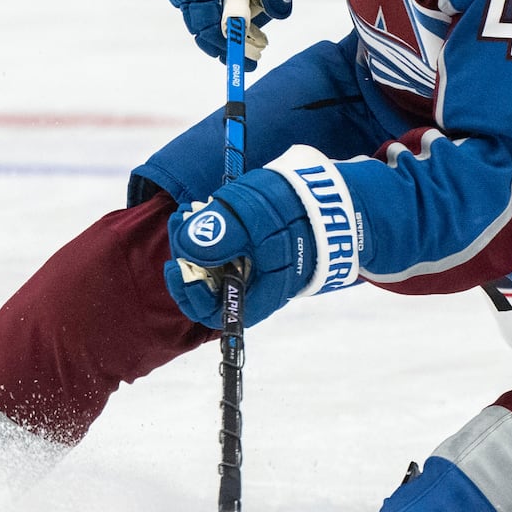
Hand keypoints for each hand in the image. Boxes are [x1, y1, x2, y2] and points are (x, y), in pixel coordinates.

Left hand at [165, 170, 314, 329]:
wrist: (335, 198)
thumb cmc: (298, 211)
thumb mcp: (256, 215)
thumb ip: (220, 232)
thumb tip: (185, 248)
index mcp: (260, 295)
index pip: (212, 312)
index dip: (189, 292)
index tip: (177, 263)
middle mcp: (256, 289)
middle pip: (208, 288)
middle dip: (187, 257)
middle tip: (181, 220)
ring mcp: (255, 271)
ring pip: (213, 268)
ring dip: (195, 242)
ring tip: (189, 212)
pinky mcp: (255, 253)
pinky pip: (224, 252)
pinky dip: (210, 234)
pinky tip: (204, 210)